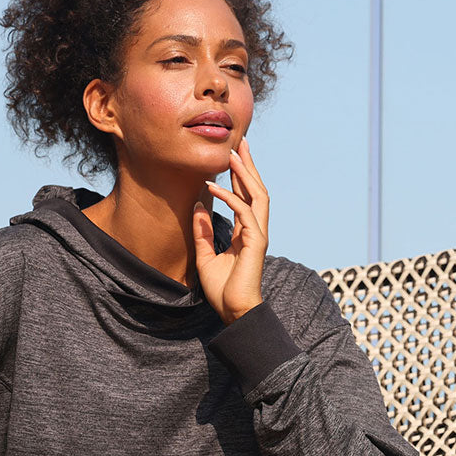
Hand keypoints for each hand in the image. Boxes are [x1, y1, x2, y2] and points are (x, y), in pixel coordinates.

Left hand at [192, 135, 269, 324]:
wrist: (233, 311)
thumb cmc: (222, 289)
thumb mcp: (205, 255)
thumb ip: (203, 231)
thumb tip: (197, 206)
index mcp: (246, 232)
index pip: (245, 197)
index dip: (239, 176)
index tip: (232, 157)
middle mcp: (256, 230)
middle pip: (256, 190)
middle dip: (248, 166)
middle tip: (239, 143)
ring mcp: (258, 235)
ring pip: (257, 196)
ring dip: (245, 174)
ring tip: (232, 155)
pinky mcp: (256, 242)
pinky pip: (244, 212)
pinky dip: (229, 197)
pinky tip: (213, 186)